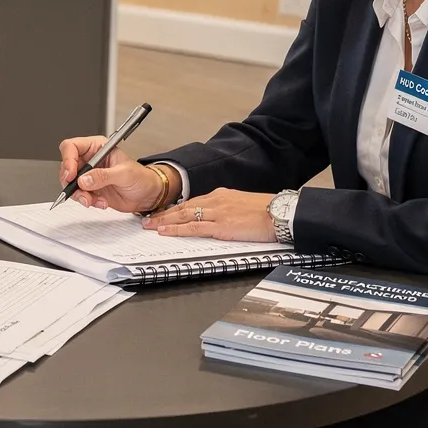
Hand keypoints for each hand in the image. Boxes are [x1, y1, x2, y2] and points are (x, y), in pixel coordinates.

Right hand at [58, 136, 163, 213]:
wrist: (147, 195)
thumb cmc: (141, 177)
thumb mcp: (124, 173)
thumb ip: (103, 176)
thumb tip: (84, 179)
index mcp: (97, 148)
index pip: (72, 147)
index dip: (68, 160)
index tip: (71, 175)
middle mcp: (90, 160)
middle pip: (67, 167)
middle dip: (72, 182)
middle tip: (81, 192)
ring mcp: (89, 176)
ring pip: (71, 184)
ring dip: (80, 195)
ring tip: (93, 200)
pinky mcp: (90, 190)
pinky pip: (79, 196)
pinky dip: (87, 201)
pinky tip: (101, 202)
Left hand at [143, 188, 277, 242]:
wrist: (280, 213)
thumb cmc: (267, 211)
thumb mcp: (243, 206)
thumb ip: (228, 210)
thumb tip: (220, 218)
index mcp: (221, 195)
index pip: (192, 202)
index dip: (175, 209)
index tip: (163, 213)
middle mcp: (216, 201)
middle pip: (183, 207)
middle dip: (163, 214)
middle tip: (147, 218)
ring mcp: (217, 212)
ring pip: (183, 216)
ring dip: (163, 221)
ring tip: (149, 225)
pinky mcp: (220, 225)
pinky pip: (193, 228)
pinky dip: (176, 230)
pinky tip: (165, 232)